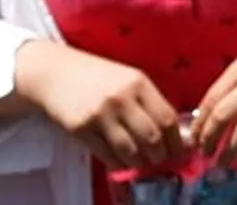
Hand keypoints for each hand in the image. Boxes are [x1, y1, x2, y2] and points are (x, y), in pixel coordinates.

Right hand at [15, 40, 184, 170]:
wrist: (56, 73)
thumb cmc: (97, 77)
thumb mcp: (128, 78)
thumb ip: (148, 100)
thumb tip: (172, 131)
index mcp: (139, 83)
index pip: (167, 117)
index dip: (177, 139)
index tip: (180, 150)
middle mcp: (121, 98)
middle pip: (151, 137)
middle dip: (160, 154)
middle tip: (160, 159)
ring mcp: (100, 114)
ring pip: (130, 150)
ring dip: (139, 162)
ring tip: (141, 163)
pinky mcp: (81, 128)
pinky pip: (106, 154)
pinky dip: (117, 163)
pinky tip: (121, 162)